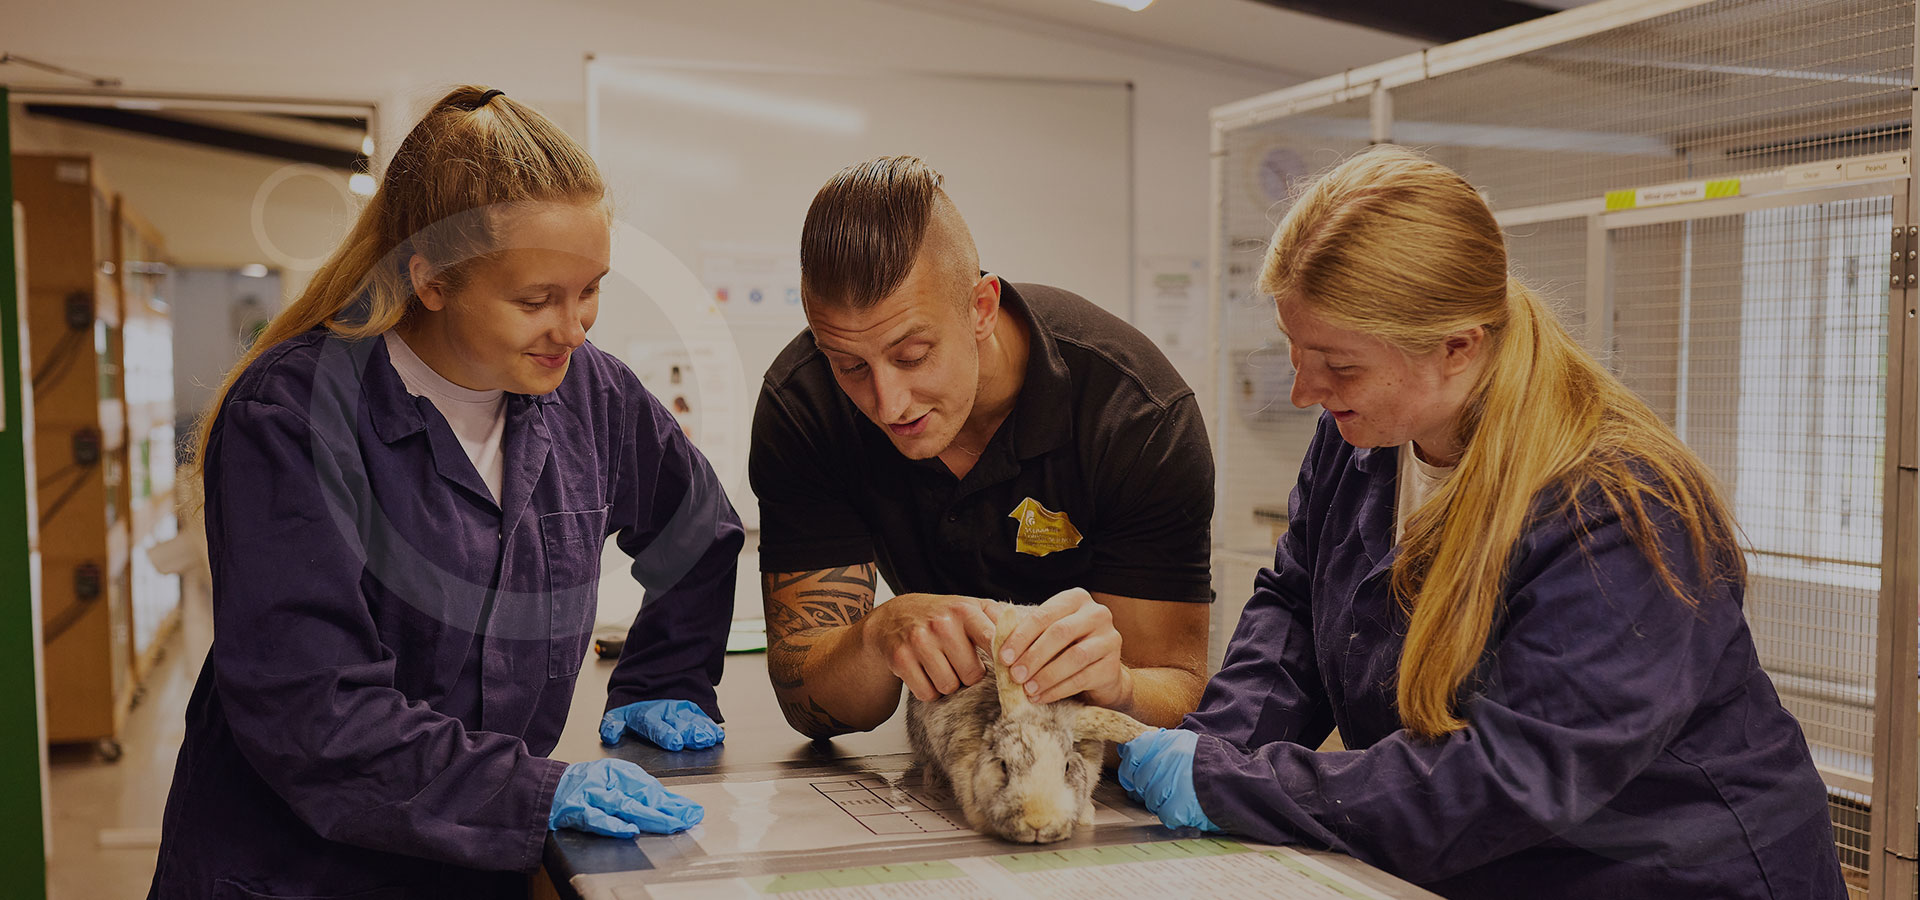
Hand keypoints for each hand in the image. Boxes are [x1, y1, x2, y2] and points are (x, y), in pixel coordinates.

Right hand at [548, 758, 702, 836]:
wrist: (544, 786)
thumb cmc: (581, 785)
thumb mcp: (611, 781)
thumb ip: (636, 793)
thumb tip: (669, 805)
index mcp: (617, 771)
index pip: (650, 786)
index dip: (672, 800)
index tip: (691, 811)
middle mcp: (607, 780)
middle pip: (641, 794)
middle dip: (667, 808)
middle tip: (688, 818)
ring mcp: (591, 794)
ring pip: (623, 805)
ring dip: (648, 815)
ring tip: (669, 823)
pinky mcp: (575, 809)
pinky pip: (595, 818)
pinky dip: (612, 824)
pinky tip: (629, 830)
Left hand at [600, 699, 724, 750]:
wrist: (646, 690)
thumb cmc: (633, 714)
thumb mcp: (617, 717)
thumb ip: (612, 726)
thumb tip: (611, 734)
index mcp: (647, 716)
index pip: (656, 725)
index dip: (666, 733)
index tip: (675, 742)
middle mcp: (666, 713)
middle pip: (679, 724)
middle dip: (690, 732)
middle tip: (699, 741)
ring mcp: (680, 712)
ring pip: (693, 721)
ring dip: (703, 730)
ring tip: (712, 738)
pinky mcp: (690, 712)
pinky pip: (701, 718)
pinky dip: (710, 726)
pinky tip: (718, 735)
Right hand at [858, 593, 996, 701]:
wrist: (894, 616)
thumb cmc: (941, 616)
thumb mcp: (971, 608)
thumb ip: (1000, 621)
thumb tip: (1030, 642)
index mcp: (964, 610)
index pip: (993, 641)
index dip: (1004, 662)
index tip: (1007, 672)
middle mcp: (941, 624)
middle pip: (972, 674)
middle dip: (969, 675)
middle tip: (960, 663)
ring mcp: (919, 641)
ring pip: (949, 686)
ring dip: (949, 684)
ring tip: (943, 666)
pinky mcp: (901, 659)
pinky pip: (927, 693)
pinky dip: (929, 691)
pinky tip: (926, 674)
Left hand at [998, 588, 1130, 705]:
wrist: (1101, 674)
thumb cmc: (1067, 649)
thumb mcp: (1047, 635)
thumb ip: (1026, 631)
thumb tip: (993, 629)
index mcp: (1076, 599)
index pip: (1044, 615)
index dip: (1021, 637)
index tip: (1003, 657)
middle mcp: (1097, 614)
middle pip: (1060, 633)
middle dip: (1033, 656)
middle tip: (1015, 675)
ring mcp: (1109, 639)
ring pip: (1074, 657)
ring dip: (1046, 675)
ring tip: (1028, 689)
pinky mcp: (1113, 666)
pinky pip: (1083, 678)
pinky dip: (1058, 690)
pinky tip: (1041, 697)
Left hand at [1118, 728, 1219, 831]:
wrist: (1239, 783)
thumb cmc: (1212, 764)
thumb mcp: (1186, 744)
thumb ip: (1157, 747)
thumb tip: (1126, 751)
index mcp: (1169, 742)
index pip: (1134, 752)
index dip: (1131, 767)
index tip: (1133, 775)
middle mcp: (1167, 760)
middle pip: (1140, 780)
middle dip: (1148, 788)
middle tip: (1165, 788)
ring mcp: (1172, 783)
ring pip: (1150, 799)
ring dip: (1162, 802)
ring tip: (1181, 797)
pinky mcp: (1179, 806)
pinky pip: (1164, 814)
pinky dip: (1173, 815)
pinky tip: (1185, 808)